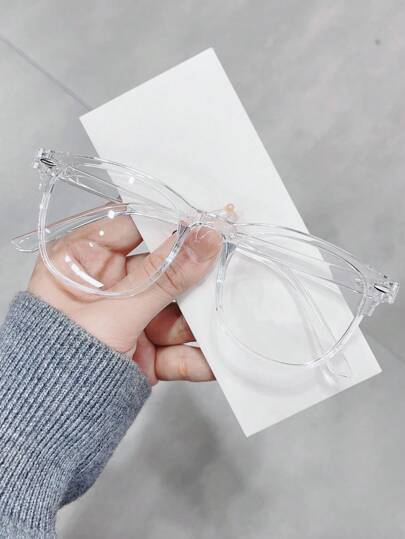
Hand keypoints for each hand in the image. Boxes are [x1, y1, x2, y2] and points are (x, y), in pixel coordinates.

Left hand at [28, 213, 221, 384]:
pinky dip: (196, 358)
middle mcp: (107, 288)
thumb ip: (165, 277)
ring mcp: (128, 320)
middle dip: (194, 280)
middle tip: (228, 268)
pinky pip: (176, 349)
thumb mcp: (116, 312)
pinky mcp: (144, 351)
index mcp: (82, 263)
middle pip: (162, 272)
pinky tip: (214, 362)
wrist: (50, 427)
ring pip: (176, 312)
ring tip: (229, 318)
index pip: (131, 228)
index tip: (208, 221)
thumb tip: (204, 238)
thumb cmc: (59, 360)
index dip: (170, 224)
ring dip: (200, 321)